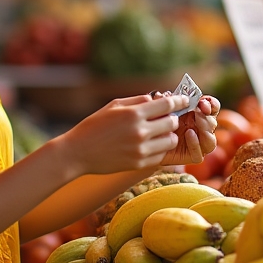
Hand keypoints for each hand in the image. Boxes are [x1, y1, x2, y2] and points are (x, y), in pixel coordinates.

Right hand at [56, 94, 190, 176]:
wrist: (78, 152)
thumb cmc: (95, 125)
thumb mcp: (114, 105)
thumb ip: (138, 101)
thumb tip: (158, 98)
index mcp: (133, 114)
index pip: (167, 104)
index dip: (179, 100)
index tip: (184, 100)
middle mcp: (139, 132)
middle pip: (172, 122)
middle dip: (172, 118)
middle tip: (166, 118)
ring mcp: (140, 150)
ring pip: (171, 141)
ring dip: (168, 135)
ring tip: (158, 133)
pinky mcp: (139, 164)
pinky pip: (161, 155)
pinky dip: (159, 149)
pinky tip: (150, 144)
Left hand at [160, 94, 219, 166]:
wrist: (150, 142)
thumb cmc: (157, 122)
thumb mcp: (160, 109)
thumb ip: (164, 102)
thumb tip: (163, 95)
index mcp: (198, 114)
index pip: (212, 107)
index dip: (211, 103)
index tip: (203, 101)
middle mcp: (200, 129)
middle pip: (213, 123)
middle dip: (207, 116)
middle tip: (198, 111)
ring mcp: (197, 144)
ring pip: (211, 141)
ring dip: (206, 130)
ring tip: (197, 121)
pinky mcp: (191, 156)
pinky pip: (199, 154)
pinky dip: (196, 144)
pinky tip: (189, 134)